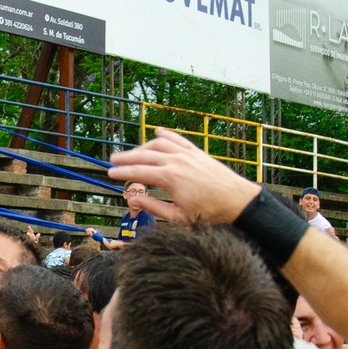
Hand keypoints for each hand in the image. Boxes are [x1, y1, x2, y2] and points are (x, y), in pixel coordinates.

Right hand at [106, 128, 256, 224]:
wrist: (236, 200)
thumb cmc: (209, 212)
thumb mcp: (178, 216)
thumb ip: (153, 207)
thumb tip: (133, 200)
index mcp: (170, 178)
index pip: (139, 172)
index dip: (122, 173)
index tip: (110, 174)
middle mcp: (176, 161)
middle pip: (144, 155)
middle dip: (126, 157)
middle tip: (112, 160)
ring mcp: (187, 154)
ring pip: (159, 144)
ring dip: (142, 147)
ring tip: (132, 154)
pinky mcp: (197, 152)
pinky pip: (177, 139)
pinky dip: (165, 134)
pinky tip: (156, 132)